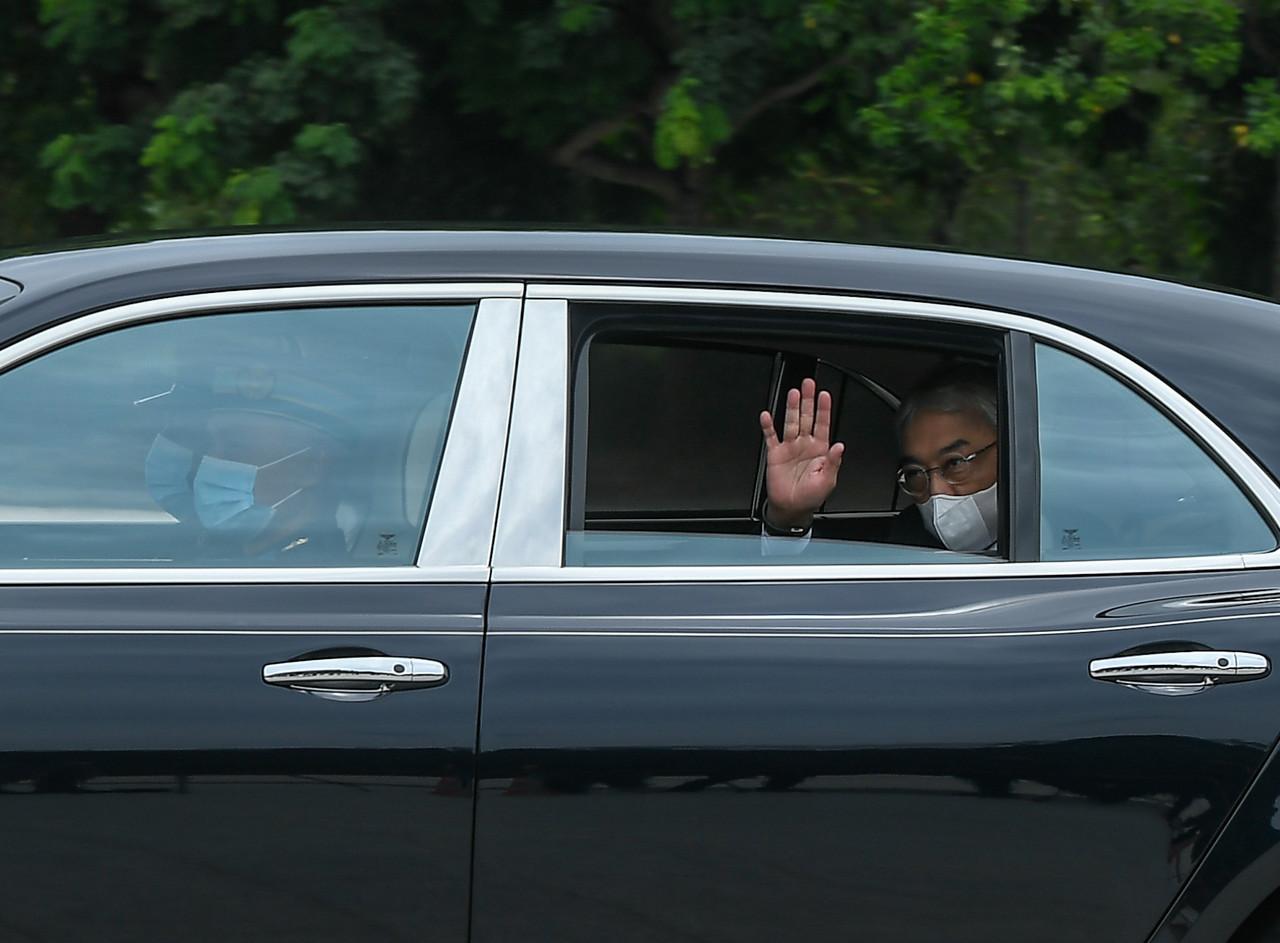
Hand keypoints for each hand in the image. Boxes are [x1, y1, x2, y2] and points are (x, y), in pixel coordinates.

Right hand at [759, 378, 843, 528]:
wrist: (792, 508)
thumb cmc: (811, 496)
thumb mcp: (828, 481)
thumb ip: (833, 462)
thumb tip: (839, 447)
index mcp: (820, 449)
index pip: (823, 424)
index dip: (824, 409)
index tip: (824, 395)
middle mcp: (805, 444)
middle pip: (806, 417)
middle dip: (807, 400)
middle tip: (808, 384)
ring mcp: (790, 447)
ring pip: (791, 422)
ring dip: (791, 408)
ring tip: (792, 394)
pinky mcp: (775, 453)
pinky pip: (771, 436)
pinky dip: (768, 426)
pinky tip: (767, 416)